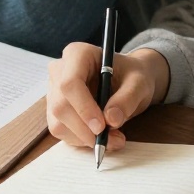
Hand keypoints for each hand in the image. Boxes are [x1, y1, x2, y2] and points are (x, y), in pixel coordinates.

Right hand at [47, 43, 169, 151]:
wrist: (127, 80)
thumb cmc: (131, 76)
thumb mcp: (139, 83)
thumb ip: (127, 99)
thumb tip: (111, 120)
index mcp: (78, 54)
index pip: (70, 83)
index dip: (83, 108)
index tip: (102, 127)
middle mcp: (60, 70)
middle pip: (61, 106)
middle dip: (85, 129)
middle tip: (113, 139)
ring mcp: (54, 90)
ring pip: (58, 123)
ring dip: (84, 138)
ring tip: (113, 139)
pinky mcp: (55, 109)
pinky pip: (61, 131)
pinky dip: (81, 140)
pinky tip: (100, 136)